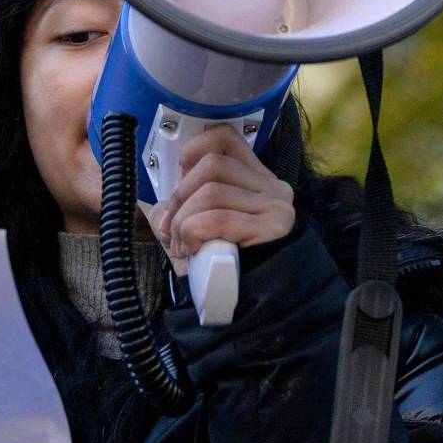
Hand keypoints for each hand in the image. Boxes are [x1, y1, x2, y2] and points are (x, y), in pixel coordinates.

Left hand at [147, 123, 296, 274]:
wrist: (251, 305)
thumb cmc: (220, 267)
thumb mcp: (195, 228)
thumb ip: (178, 208)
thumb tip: (165, 207)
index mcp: (256, 179)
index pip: (223, 137)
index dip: (191, 153)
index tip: (180, 183)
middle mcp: (273, 187)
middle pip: (212, 165)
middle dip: (180, 197)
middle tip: (174, 228)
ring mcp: (277, 206)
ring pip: (211, 191)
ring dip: (184, 222)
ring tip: (184, 246)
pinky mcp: (275, 226)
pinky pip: (217, 218)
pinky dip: (193, 233)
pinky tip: (193, 251)